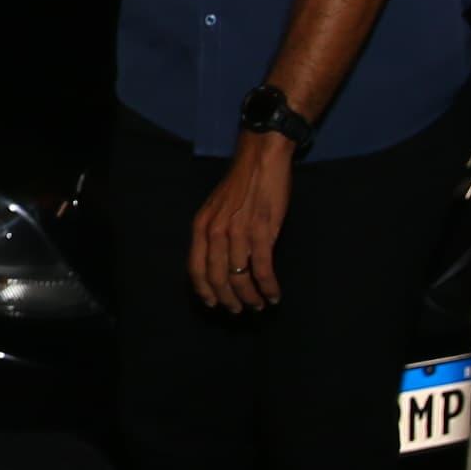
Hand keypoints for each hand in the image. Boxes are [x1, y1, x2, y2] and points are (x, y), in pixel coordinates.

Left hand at [188, 134, 294, 312]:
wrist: (261, 160)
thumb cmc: (241, 184)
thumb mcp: (216, 209)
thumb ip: (214, 234)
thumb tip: (220, 263)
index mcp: (201, 226)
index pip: (195, 269)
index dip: (204, 290)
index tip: (213, 303)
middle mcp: (215, 232)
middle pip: (217, 278)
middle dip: (228, 299)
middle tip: (239, 310)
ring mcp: (238, 233)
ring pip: (240, 278)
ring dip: (251, 297)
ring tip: (259, 305)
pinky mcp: (261, 232)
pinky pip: (263, 269)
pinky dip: (269, 286)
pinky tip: (274, 294)